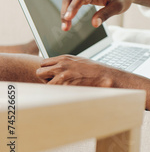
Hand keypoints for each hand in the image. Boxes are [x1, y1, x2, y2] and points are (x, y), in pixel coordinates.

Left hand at [35, 55, 149, 116]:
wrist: (108, 77)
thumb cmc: (97, 72)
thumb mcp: (81, 62)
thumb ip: (68, 64)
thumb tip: (59, 68)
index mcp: (65, 58)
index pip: (44, 63)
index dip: (48, 71)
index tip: (54, 76)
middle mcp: (61, 64)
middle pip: (40, 71)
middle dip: (45, 78)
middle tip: (57, 83)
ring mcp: (62, 74)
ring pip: (43, 82)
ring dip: (50, 86)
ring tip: (63, 89)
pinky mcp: (65, 84)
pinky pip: (51, 91)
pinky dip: (56, 93)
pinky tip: (67, 93)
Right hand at [61, 0, 133, 30]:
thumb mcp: (118, 7)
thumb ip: (106, 14)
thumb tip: (94, 24)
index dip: (73, 7)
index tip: (68, 18)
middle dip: (66, 12)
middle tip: (65, 27)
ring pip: (70, 0)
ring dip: (66, 13)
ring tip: (65, 27)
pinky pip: (74, 2)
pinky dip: (70, 11)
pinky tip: (68, 20)